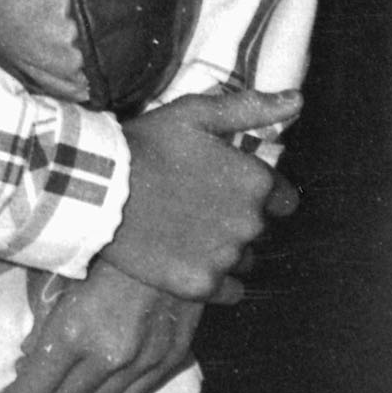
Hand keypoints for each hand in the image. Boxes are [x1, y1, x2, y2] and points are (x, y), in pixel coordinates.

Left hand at [0, 263, 205, 392]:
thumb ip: (40, 328)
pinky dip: (111, 392)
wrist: (171, 240)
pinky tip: (103, 375)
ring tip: (72, 374)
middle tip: (36, 379)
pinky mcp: (170, 361)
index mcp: (71, 335)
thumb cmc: (103, 255)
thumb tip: (26, 361)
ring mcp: (142, 362)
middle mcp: (107, 356)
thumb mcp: (56, 284)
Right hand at [98, 84, 300, 302]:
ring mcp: (225, 256)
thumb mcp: (195, 114)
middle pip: (259, 231)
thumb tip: (298, 100)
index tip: (223, 193)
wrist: (94, 188)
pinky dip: (215, 282)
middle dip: (235, 223)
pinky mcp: (199, 283)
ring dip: (223, 252)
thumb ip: (250, 108)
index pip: (282, 200)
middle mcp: (250, 222)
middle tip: (195, 212)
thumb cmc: (144, 146)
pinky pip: (229, 292)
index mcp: (257, 182)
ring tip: (185, 237)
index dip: (255, 197)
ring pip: (242, 261)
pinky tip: (187, 264)